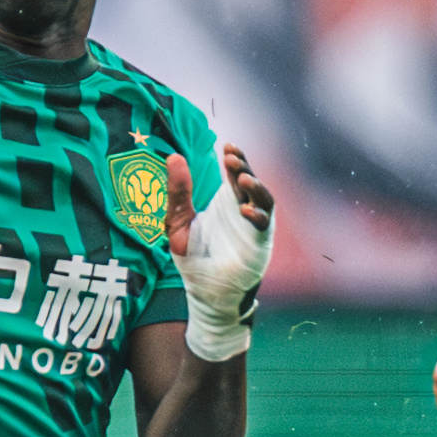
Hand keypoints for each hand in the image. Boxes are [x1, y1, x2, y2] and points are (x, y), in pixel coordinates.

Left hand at [165, 139, 273, 256]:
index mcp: (226, 201)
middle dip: (243, 167)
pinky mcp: (258, 242)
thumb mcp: (178, 221)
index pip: (235, 173)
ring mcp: (252, 225)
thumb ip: (178, 192)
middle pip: (250, 181)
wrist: (203, 290)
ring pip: (263, 199)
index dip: (235, 158)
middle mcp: (243, 208)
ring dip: (256, 186)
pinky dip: (257, 216)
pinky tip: (245, 210)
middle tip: (231, 157)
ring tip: (242, 178)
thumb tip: (173, 156)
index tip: (227, 146)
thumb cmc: (194, 256)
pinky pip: (263, 225)